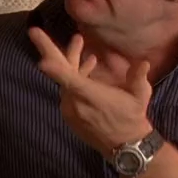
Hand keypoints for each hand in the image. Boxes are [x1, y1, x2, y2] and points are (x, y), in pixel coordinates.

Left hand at [29, 26, 152, 153]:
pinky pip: (67, 92)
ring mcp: (70, 110)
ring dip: (70, 62)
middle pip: (58, 74)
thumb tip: (143, 62)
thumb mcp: (140, 96)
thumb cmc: (132, 118)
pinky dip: (73, 78)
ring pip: (64, 81)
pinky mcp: (70, 115)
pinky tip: (86, 67)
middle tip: (34, 32)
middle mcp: (75, 103)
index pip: (69, 81)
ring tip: (79, 42)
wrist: (125, 146)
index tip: (42, 60)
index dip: (56, 70)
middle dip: (47, 50)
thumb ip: (138, 77)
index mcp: (90, 96)